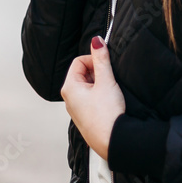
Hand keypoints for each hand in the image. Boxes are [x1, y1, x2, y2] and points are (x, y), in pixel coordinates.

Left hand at [61, 36, 125, 159]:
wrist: (112, 142)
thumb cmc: (107, 113)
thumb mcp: (106, 82)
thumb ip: (101, 59)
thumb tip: (96, 40)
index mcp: (69, 87)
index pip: (79, 61)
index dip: (94, 60)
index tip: (106, 67)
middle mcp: (69, 98)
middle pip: (83, 73)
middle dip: (98, 73)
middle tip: (110, 81)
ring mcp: (76, 109)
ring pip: (88, 86)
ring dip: (100, 85)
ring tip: (110, 93)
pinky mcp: (85, 117)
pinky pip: (91, 98)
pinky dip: (101, 96)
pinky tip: (110, 103)